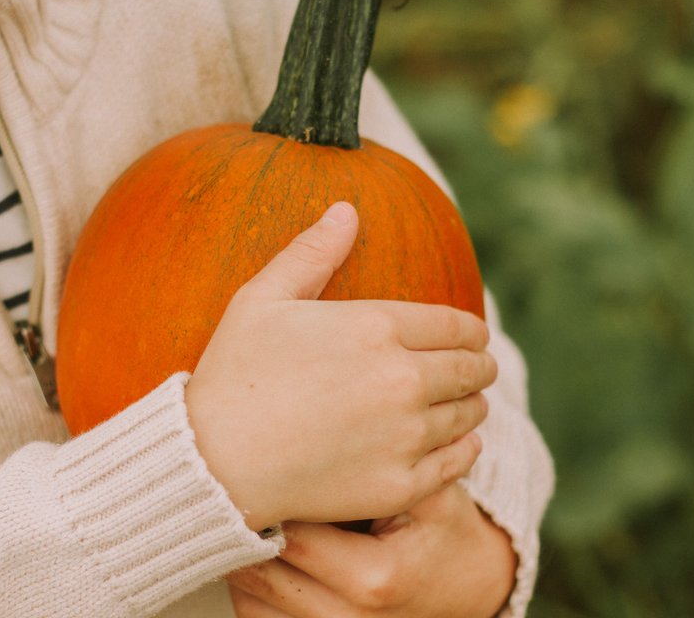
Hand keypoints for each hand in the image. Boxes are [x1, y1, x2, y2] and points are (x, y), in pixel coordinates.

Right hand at [185, 202, 495, 531]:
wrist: (213, 462)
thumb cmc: (233, 374)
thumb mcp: (262, 299)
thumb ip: (311, 252)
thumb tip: (346, 210)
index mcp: (377, 327)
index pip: (456, 325)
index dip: (472, 331)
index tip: (475, 337)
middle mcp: (402, 379)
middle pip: (471, 369)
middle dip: (480, 366)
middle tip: (480, 370)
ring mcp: (405, 435)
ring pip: (469, 414)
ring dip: (473, 405)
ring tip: (468, 404)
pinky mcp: (400, 483)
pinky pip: (457, 462)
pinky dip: (466, 449)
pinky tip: (462, 442)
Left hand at [227, 484, 517, 616]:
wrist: (470, 585)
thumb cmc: (445, 530)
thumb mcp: (434, 494)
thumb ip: (389, 468)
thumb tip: (320, 442)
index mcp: (376, 577)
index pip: (294, 536)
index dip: (270, 500)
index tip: (259, 466)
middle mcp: (349, 617)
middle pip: (262, 572)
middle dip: (243, 528)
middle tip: (231, 483)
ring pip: (251, 601)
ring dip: (238, 559)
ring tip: (238, 516)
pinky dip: (249, 587)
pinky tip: (256, 549)